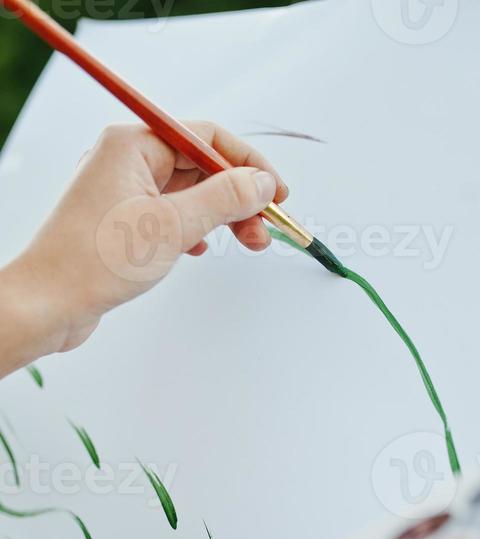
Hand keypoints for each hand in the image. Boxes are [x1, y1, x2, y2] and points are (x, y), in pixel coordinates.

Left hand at [0, 122, 287, 372]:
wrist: (48, 304)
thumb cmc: (94, 261)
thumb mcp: (172, 226)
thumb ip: (224, 200)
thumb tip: (261, 182)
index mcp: (133, 145)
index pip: (207, 137)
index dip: (248, 162)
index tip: (276, 192)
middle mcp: (126, 160)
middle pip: (201, 165)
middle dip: (239, 196)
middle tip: (264, 228)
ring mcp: (122, 191)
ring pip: (189, 194)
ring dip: (221, 216)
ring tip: (246, 242)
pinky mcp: (121, 222)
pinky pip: (171, 215)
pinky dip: (195, 230)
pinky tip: (201, 249)